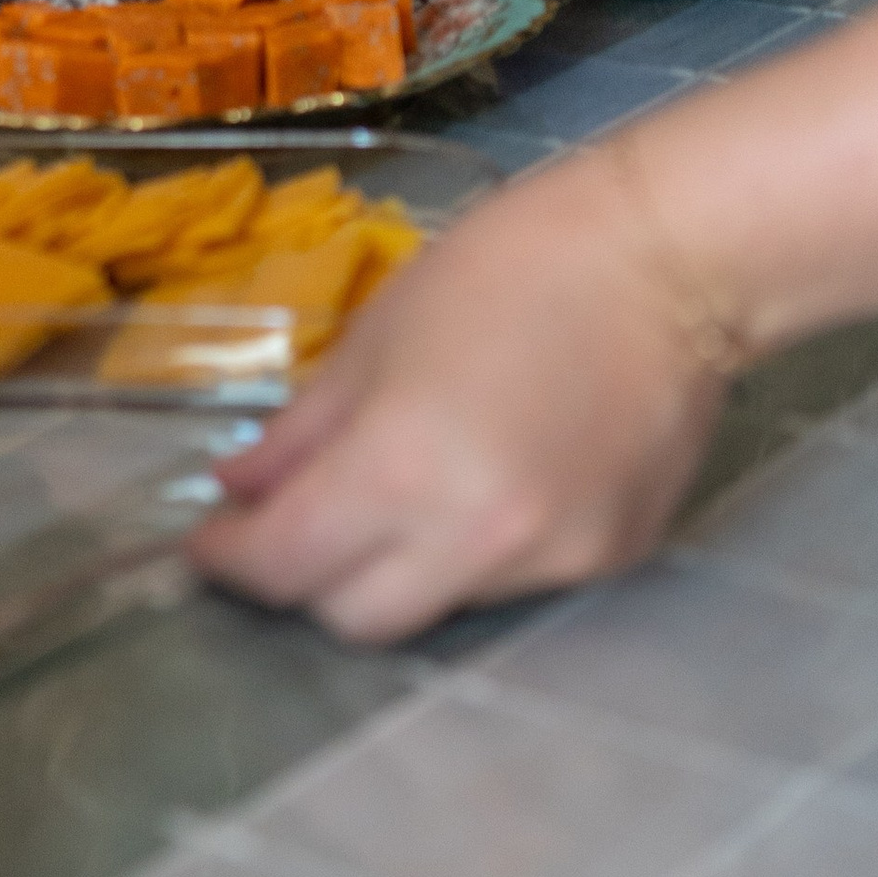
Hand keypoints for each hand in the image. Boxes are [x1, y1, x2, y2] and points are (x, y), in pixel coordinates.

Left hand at [186, 146, 727, 642]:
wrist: (672, 256)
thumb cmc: (510, 265)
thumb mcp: (377, 334)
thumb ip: (302, 429)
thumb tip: (238, 488)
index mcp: (404, 471)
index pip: (287, 564)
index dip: (230, 558)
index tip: (206, 538)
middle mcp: (478, 542)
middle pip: (356, 620)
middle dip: (306, 578)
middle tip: (291, 521)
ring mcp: (555, 563)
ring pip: (435, 606)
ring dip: (394, 566)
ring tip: (400, 490)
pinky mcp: (612, 561)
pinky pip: (512, 585)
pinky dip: (473, 551)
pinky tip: (484, 483)